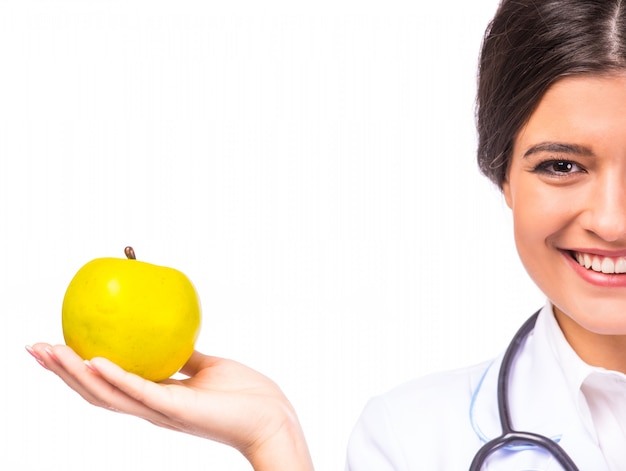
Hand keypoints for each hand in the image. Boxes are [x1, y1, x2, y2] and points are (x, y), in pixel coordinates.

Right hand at [26, 344, 313, 469]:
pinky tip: (96, 361)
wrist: (272, 417)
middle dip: (61, 372)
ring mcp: (161, 411)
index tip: (54, 344)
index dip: (77, 368)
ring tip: (50, 351)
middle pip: (94, 392)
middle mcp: (151, 408)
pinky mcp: (177, 410)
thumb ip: (186, 357)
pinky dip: (116, 378)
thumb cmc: (244, 395)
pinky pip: (141, 392)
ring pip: (107, 395)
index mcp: (156, 397)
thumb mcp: (208, 367)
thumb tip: (170, 333)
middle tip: (33, 346)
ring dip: (75, 374)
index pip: (106, 384)